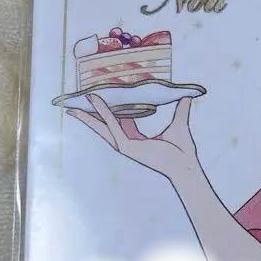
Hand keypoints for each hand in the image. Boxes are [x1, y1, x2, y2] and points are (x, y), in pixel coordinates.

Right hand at [66, 94, 199, 183]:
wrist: (186, 165)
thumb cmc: (183, 150)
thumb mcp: (179, 124)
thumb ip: (180, 109)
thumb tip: (186, 95)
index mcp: (136, 140)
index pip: (117, 123)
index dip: (108, 111)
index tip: (99, 100)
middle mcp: (128, 143)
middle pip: (104, 127)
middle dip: (89, 117)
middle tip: (74, 108)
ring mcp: (126, 146)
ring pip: (102, 127)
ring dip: (89, 115)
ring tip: (74, 106)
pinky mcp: (127, 147)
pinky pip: (113, 126)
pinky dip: (104, 113)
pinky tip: (97, 102)